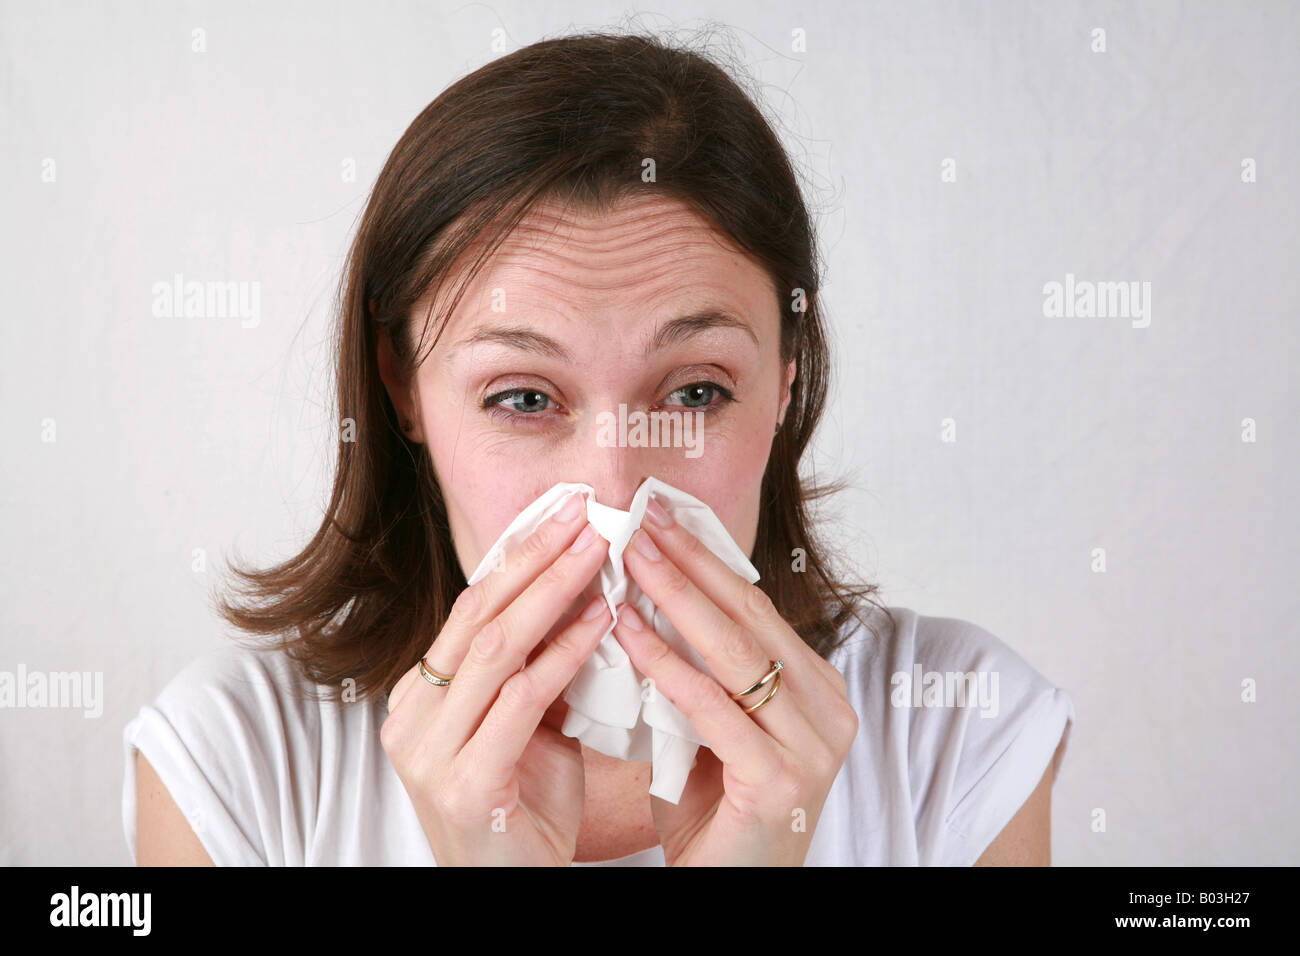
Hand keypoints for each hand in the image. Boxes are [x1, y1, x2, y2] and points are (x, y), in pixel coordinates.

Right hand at [381, 491, 610, 865]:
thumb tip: (588, 599)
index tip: (563, 514)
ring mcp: (428, 752)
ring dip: (553, 591)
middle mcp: (412, 718)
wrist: (513, 900)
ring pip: (495, 648)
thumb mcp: (531, 732)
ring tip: (599, 551)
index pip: (470, 609)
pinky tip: (600, 620)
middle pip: (477, 615)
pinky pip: (521, 700)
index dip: (518, 557)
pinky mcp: (462, 783)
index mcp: (421, 699)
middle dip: (536, 557)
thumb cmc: (525, 816)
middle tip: (583, 513)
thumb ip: (541, 673)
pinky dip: (563, 653)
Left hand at [612, 495, 857, 865]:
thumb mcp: (712, 730)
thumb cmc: (717, 815)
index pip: (756, 609)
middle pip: (749, 618)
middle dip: (689, 563)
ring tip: (628, 556)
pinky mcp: (780, 779)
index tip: (660, 520)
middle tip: (640, 518)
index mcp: (818, 691)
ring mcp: (813, 746)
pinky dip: (666, 664)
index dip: (706, 561)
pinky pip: (712, 707)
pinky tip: (628, 630)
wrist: (733, 898)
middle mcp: (829, 710)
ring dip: (675, 597)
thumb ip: (699, 673)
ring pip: (735, 653)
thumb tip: (643, 602)